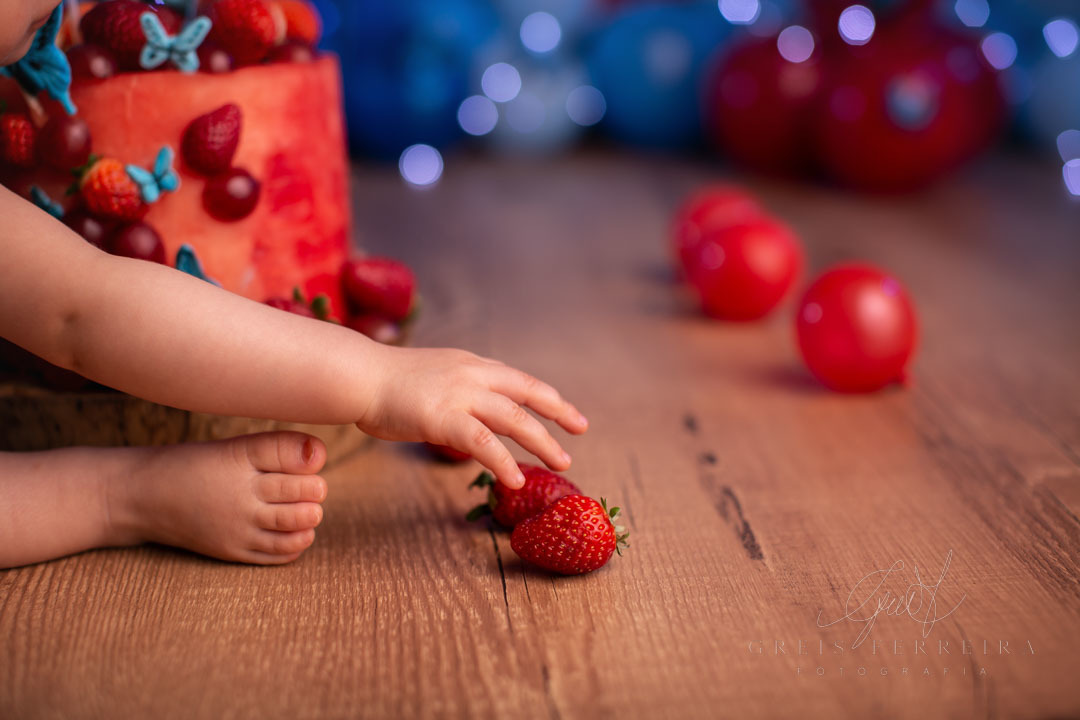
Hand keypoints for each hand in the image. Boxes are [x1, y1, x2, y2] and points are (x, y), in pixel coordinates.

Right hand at [357, 346, 587, 487]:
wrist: (356, 377)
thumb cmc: (383, 383)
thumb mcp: (430, 377)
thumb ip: (453, 391)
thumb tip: (465, 413)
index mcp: (469, 364)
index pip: (516, 379)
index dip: (544, 394)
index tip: (564, 409)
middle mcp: (472, 374)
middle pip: (527, 392)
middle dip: (558, 410)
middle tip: (581, 429)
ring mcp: (460, 395)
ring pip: (515, 418)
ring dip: (542, 441)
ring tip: (563, 462)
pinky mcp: (444, 418)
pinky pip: (483, 443)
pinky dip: (503, 462)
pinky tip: (516, 480)